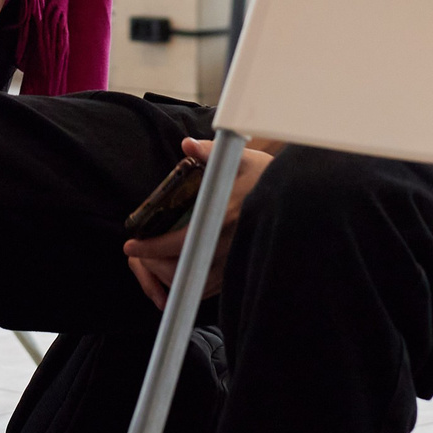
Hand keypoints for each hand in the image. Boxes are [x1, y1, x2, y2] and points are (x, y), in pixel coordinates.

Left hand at [121, 137, 277, 309]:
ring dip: (172, 277)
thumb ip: (210, 152)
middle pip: (183, 268)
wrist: (300, 199)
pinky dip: (192, 283)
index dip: (152, 248)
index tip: (131, 246)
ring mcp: (238, 260)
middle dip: (155, 266)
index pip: (179, 242)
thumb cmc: (267, 176)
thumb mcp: (241, 158)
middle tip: (141, 255)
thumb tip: (187, 145)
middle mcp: (230, 243)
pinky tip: (183, 269)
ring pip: (196, 283)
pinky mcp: (243, 269)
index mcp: (224, 215)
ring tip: (157, 263)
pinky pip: (212, 287)